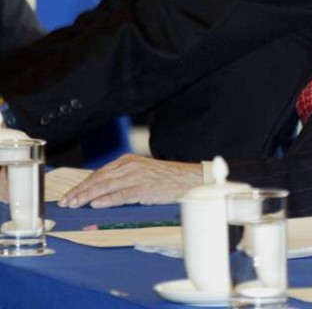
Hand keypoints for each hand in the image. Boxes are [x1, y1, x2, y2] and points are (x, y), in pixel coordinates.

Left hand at [59, 154, 201, 207]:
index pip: (99, 173)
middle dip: (80, 191)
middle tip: (66, 202)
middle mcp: (130, 166)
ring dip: (88, 196)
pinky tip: (97, 205)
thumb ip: (123, 179)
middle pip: (98, 179)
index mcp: (128, 161)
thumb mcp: (142, 173)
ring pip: (106, 186)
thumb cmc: (167, 179)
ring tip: (75, 204)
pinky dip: (108, 200)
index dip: (82, 185)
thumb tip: (101, 193)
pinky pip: (122, 194)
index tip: (70, 195)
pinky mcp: (144, 188)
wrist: (190, 179)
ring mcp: (137, 177)